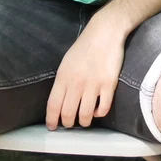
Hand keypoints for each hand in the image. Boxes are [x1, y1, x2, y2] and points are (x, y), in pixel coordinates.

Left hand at [45, 9, 130, 129]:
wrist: (104, 33)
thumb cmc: (84, 47)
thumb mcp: (66, 62)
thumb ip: (63, 81)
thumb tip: (60, 101)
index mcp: (63, 76)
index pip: (53, 104)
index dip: (51, 119)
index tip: (52, 126)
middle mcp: (76, 83)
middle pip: (68, 113)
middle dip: (67, 123)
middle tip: (69, 124)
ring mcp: (93, 85)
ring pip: (85, 115)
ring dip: (83, 122)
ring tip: (83, 120)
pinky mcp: (109, 85)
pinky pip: (103, 109)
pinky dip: (99, 114)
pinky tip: (97, 110)